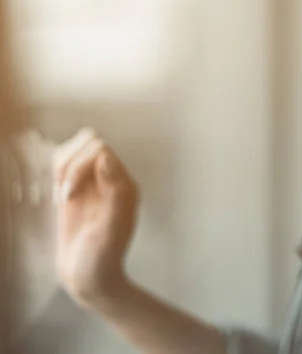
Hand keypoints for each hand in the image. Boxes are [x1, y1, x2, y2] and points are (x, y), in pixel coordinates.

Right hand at [53, 128, 139, 306]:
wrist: (89, 278)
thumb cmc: (102, 257)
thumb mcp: (109, 228)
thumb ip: (112, 191)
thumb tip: (105, 156)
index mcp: (124, 185)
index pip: (100, 149)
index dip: (80, 164)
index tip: (71, 195)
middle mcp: (111, 180)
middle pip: (86, 144)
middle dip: (68, 166)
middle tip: (65, 196)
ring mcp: (93, 184)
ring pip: (74, 152)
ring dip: (61, 170)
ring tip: (62, 198)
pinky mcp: (77, 191)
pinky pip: (65, 167)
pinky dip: (56, 177)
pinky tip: (59, 199)